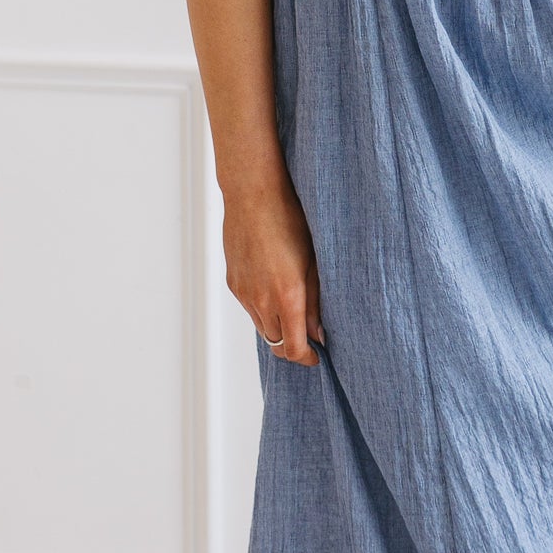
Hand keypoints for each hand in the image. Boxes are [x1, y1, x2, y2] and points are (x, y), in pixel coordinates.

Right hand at [223, 176, 323, 364]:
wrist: (254, 196)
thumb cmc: (291, 221)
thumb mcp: (314, 261)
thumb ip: (317, 301)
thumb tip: (320, 332)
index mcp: (287, 296)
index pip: (294, 347)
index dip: (307, 357)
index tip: (317, 355)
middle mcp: (261, 300)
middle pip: (276, 343)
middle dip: (293, 345)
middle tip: (309, 336)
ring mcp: (244, 293)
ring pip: (262, 327)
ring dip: (277, 327)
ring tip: (293, 311)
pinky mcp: (233, 283)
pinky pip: (250, 308)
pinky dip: (263, 309)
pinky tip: (275, 289)